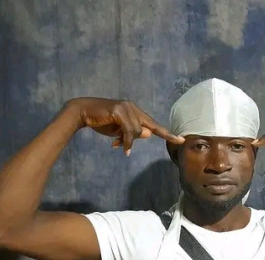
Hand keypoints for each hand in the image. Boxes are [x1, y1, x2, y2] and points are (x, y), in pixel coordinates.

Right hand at [67, 97, 183, 154]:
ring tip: (115, 141)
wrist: (83, 112)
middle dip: (136, 138)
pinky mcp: (119, 111)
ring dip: (127, 140)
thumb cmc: (101, 121)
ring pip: (137, 131)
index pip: (154, 124)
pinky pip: (129, 131)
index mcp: (135, 111)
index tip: (181, 140)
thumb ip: (133, 132)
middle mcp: (133, 107)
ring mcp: (127, 107)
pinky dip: (126, 141)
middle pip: (147, 128)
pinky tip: (121, 147)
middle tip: (120, 141)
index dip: (167, 133)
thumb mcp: (119, 130)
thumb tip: (148, 134)